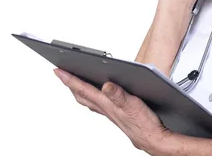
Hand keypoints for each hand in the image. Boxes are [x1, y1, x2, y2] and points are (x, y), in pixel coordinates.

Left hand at [54, 69, 170, 152]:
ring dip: (79, 90)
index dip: (69, 79)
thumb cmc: (145, 125)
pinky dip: (91, 97)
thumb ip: (119, 95)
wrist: (153, 139)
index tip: (58, 70)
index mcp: (106, 104)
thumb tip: (106, 85)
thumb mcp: (133, 105)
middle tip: (61, 73)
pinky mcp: (116, 115)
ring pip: (88, 100)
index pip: (83, 89)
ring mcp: (110, 113)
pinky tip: (96, 95)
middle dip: (70, 84)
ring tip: (73, 82)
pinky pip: (97, 105)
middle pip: (81, 95)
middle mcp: (105, 109)